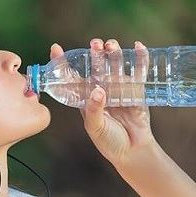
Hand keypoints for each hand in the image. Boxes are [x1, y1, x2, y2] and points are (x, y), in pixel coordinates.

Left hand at [50, 38, 156, 167]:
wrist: (132, 152)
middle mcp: (102, 89)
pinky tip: (138, 47)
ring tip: (111, 45)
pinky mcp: (136, 91)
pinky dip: (140, 59)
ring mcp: (119, 88)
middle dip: (95, 54)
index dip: (63, 63)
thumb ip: (94, 110)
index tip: (56, 49)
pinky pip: (138, 72)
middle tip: (95, 44)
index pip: (72, 77)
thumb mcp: (96, 128)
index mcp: (86, 98)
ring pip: (116, 65)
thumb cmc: (109, 142)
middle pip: (97, 67)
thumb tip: (98, 90)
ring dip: (114, 53)